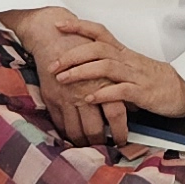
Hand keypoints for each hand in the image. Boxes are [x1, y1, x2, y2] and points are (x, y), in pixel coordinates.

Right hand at [1, 5, 116, 142]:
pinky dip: (67, 134)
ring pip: (76, 131)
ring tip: (89, 146)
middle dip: (101, 142)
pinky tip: (72, 137)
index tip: (121, 140)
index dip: (119, 132)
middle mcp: (84, 92)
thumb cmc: (80, 46)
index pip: (116, 114)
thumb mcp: (105, 63)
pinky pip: (60, 125)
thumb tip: (133, 107)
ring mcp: (66, 98)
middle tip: (105, 148)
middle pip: (95, 129)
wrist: (51, 36)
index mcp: (102, 81)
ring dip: (83, 142)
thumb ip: (119, 85)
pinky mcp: (52, 100)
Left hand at [49, 24, 184, 142]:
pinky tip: (88, 99)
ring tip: (62, 80)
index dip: (79, 26)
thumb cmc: (157, 81)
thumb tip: (85, 68)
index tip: (58, 25)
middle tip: (52, 64)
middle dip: (72, 55)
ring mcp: (136, 75)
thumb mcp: (132, 69)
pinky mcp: (143, 92)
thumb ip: (111, 68)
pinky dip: (102, 94)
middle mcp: (128, 60)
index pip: (99, 32)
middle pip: (97, 48)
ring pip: (106, 67)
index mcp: (124, 52)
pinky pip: (120, 91)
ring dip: (81, 72)